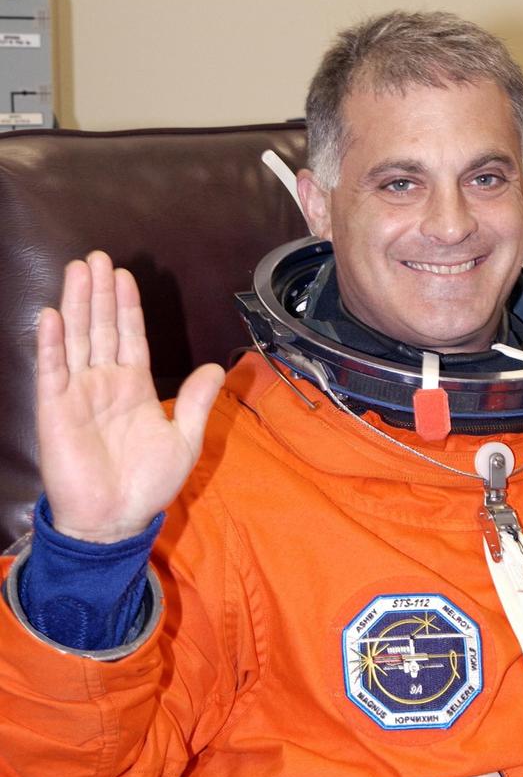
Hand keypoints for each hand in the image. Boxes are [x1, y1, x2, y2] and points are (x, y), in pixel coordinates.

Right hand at [37, 251, 224, 542]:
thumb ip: (196, 402)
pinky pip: (51, 371)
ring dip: (75, 305)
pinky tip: (51, 315)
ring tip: (77, 270)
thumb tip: (216, 369)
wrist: (116, 520)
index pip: (130, 336)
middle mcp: (104, 384)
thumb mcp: (184, 440)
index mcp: (134, 387)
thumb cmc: (147, 484)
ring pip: (77, 339)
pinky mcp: (55, 410)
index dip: (127, 307)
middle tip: (98, 257)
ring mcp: (78, 394)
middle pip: (100, 328)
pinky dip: (51, 343)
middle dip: (99, 293)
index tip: (126, 275)